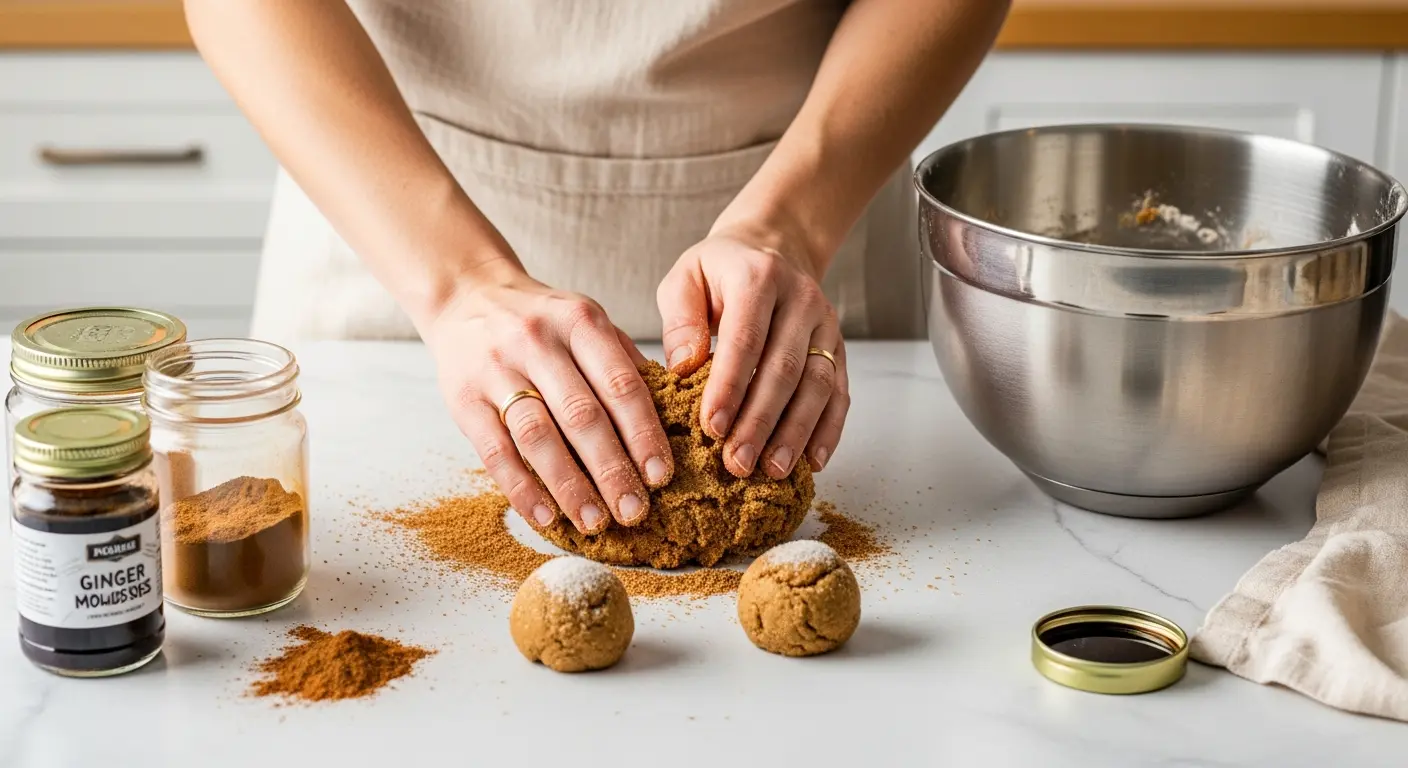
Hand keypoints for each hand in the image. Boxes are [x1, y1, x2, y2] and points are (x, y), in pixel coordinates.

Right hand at [423, 275, 672, 533]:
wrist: (465, 295)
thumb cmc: (541, 320)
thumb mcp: (585, 320)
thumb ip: (623, 362)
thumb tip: (673, 417)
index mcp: (579, 320)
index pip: (620, 384)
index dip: (643, 433)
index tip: (661, 476)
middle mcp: (537, 341)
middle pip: (581, 415)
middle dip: (612, 469)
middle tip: (635, 511)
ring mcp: (496, 369)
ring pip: (538, 436)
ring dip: (569, 485)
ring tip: (594, 521)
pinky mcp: (463, 398)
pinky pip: (494, 451)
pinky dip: (522, 488)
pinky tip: (545, 516)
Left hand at [657, 232, 848, 478]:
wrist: (772, 247)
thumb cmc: (719, 271)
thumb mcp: (686, 277)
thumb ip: (680, 319)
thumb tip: (685, 367)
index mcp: (758, 278)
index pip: (746, 338)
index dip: (731, 386)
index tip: (712, 428)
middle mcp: (801, 299)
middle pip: (785, 368)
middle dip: (761, 421)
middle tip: (738, 463)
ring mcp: (825, 325)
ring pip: (818, 385)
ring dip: (796, 433)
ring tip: (773, 471)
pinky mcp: (838, 347)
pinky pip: (840, 392)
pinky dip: (828, 430)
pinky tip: (812, 462)